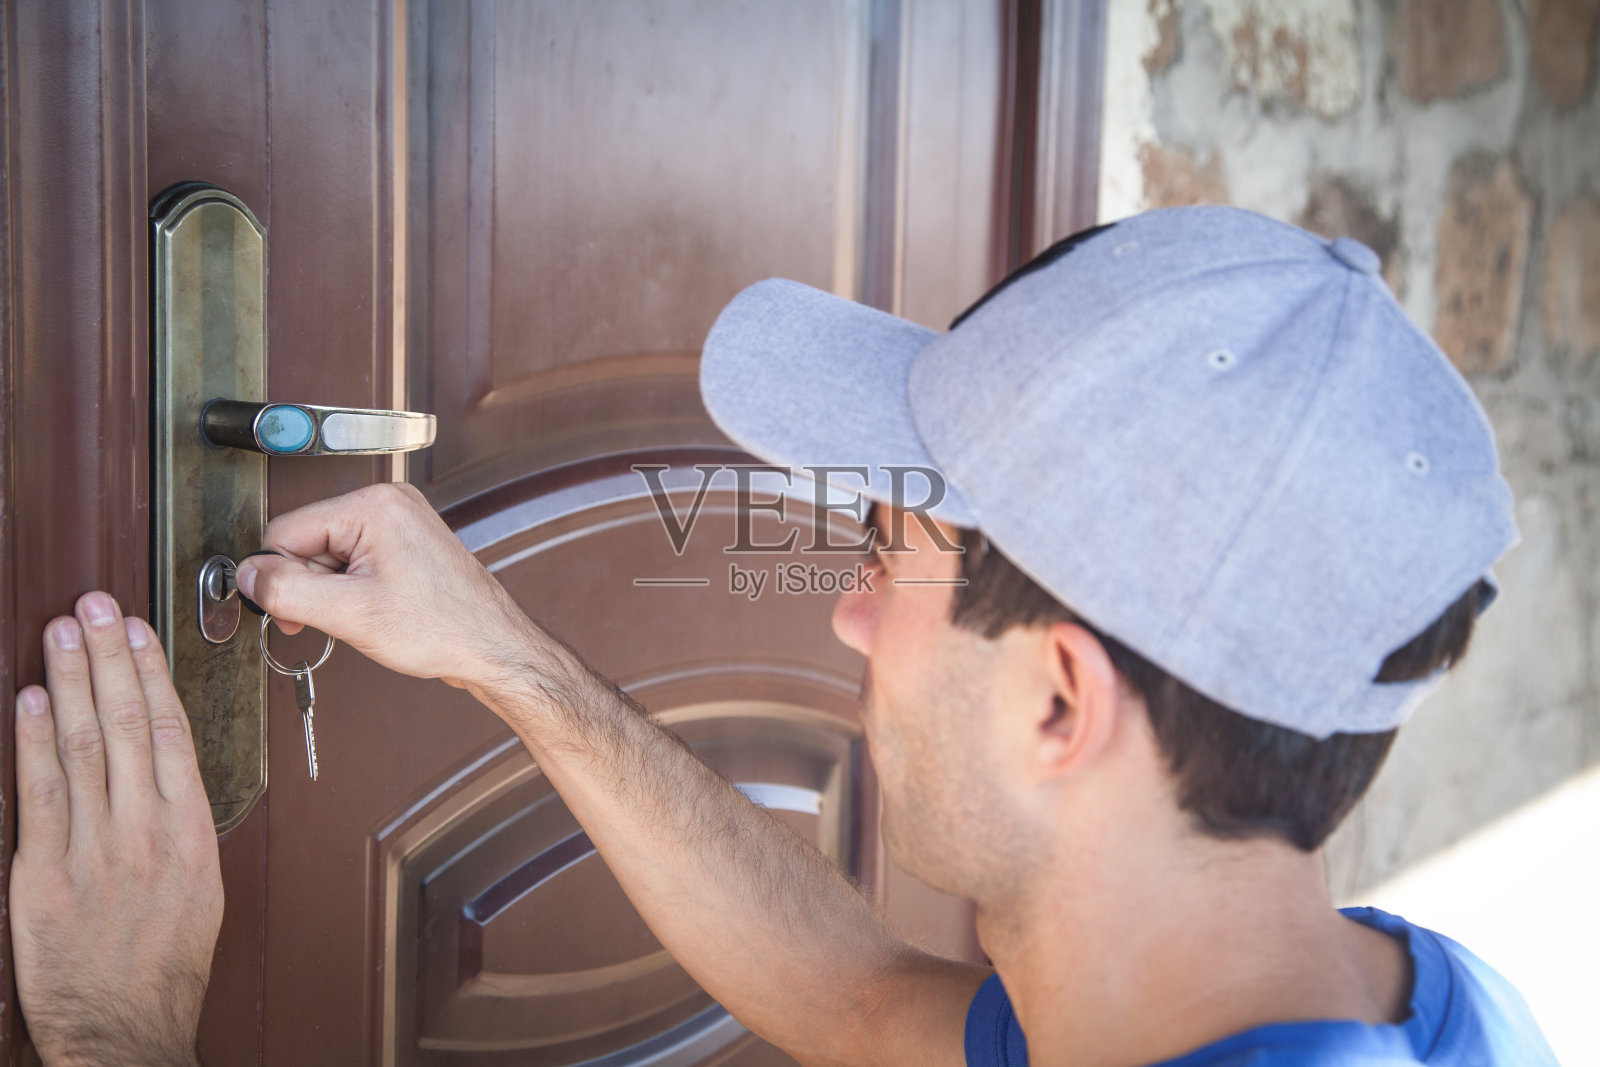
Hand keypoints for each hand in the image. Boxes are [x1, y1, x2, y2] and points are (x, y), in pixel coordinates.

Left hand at [10, 592, 221, 1066]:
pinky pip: (41, 796)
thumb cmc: (164, 969)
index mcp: (190, 834)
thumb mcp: (199, 891)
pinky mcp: (44, 877)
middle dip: (112, 657)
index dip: (153, 674)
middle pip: (131, 724)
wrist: (126, 1034)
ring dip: (75, 682)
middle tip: (98, 604)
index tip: (139, 631)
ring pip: (88, 747)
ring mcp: (96, 852)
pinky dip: (36, 743)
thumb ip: (177, 827)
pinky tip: (34, 701)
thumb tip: (161, 773)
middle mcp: (147, 833)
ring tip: (64, 631)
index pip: (172, 732)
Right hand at [236, 482, 534, 696]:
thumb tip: (246, 575)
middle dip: (308, 586)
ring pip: (327, 553)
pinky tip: (374, 608)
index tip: (290, 612)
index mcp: (372, 505)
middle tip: (333, 619)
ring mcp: (398, 520)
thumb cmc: (443, 628)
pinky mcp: (403, 540)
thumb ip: (287, 590)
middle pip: (305, 541)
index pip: (284, 531)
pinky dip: (351, 589)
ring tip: (363, 615)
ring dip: (331, 591)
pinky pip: (353, 559)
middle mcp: (386, 501)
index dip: (278, 578)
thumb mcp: (349, 614)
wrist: (492, 647)